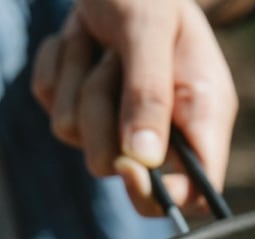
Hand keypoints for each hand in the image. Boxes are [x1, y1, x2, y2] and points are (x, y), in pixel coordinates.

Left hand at [31, 0, 237, 215]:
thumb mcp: (149, 28)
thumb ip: (150, 92)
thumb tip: (144, 159)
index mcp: (202, 113)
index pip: (197, 190)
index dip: (164, 195)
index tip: (130, 168)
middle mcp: (165, 126)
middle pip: (123, 172)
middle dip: (103, 122)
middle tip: (111, 67)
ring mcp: (118, 120)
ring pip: (78, 138)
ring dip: (78, 83)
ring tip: (101, 43)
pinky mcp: (80, 106)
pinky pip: (52, 107)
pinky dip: (59, 68)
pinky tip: (81, 40)